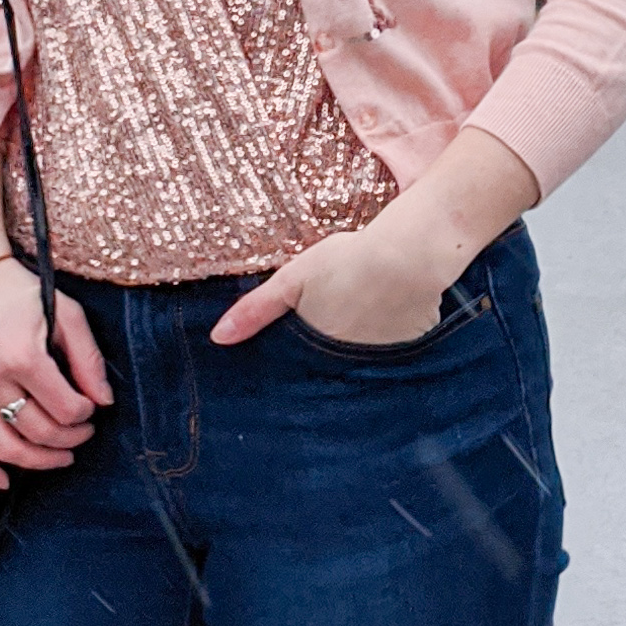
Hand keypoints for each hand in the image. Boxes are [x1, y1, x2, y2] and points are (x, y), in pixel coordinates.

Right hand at [0, 259, 113, 488]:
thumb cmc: (17, 290)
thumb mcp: (65, 312)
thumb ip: (88, 358)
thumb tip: (104, 400)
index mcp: (23, 355)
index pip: (66, 408)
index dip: (86, 414)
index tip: (91, 407)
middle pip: (39, 431)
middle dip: (70, 438)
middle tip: (83, 432)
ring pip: (5, 446)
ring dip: (38, 460)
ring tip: (60, 456)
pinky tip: (4, 480)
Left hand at [211, 215, 447, 352]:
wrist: (406, 258)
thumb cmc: (346, 262)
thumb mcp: (291, 279)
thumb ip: (255, 310)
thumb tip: (217, 338)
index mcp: (316, 348)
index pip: (298, 368)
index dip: (292, 363)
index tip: (288, 359)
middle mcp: (347, 363)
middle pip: (328, 368)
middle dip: (322, 361)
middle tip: (328, 329)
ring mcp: (379, 359)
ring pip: (359, 361)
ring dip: (355, 350)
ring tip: (357, 323)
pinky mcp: (408, 349)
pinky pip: (390, 353)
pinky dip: (385, 343)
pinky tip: (385, 320)